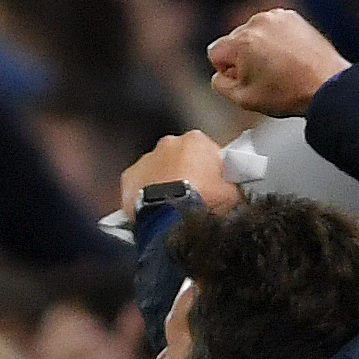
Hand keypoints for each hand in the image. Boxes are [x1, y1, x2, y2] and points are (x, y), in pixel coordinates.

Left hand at [119, 128, 236, 215]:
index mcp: (196, 140)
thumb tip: (229, 189)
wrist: (169, 219)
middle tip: (190, 190)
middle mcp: (167, 143)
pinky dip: (143, 190)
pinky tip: (152, 203)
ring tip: (170, 199)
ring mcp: (145, 159)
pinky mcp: (128, 176)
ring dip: (162, 178)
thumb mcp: (231, 192)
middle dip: (184, 168)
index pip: (205, 148)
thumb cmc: (200, 200)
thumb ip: (230, 183)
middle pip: (178, 155)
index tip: (210, 180)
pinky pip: (138, 181)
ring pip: (156, 166)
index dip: (208, 165)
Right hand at [208, 9, 348, 118]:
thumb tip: (220, 73)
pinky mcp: (293, 18)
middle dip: (243, 57)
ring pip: (252, 34)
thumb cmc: (290, 92)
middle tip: (263, 75)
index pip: (215, 52)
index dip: (227, 70)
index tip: (245, 79)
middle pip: (234, 41)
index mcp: (242, 41)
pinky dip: (275, 41)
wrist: (327, 84)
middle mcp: (259, 23)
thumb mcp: (241, 99)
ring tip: (277, 66)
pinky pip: (271, 29)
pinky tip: (286, 57)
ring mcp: (278, 18)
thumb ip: (219, 83)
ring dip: (258, 48)